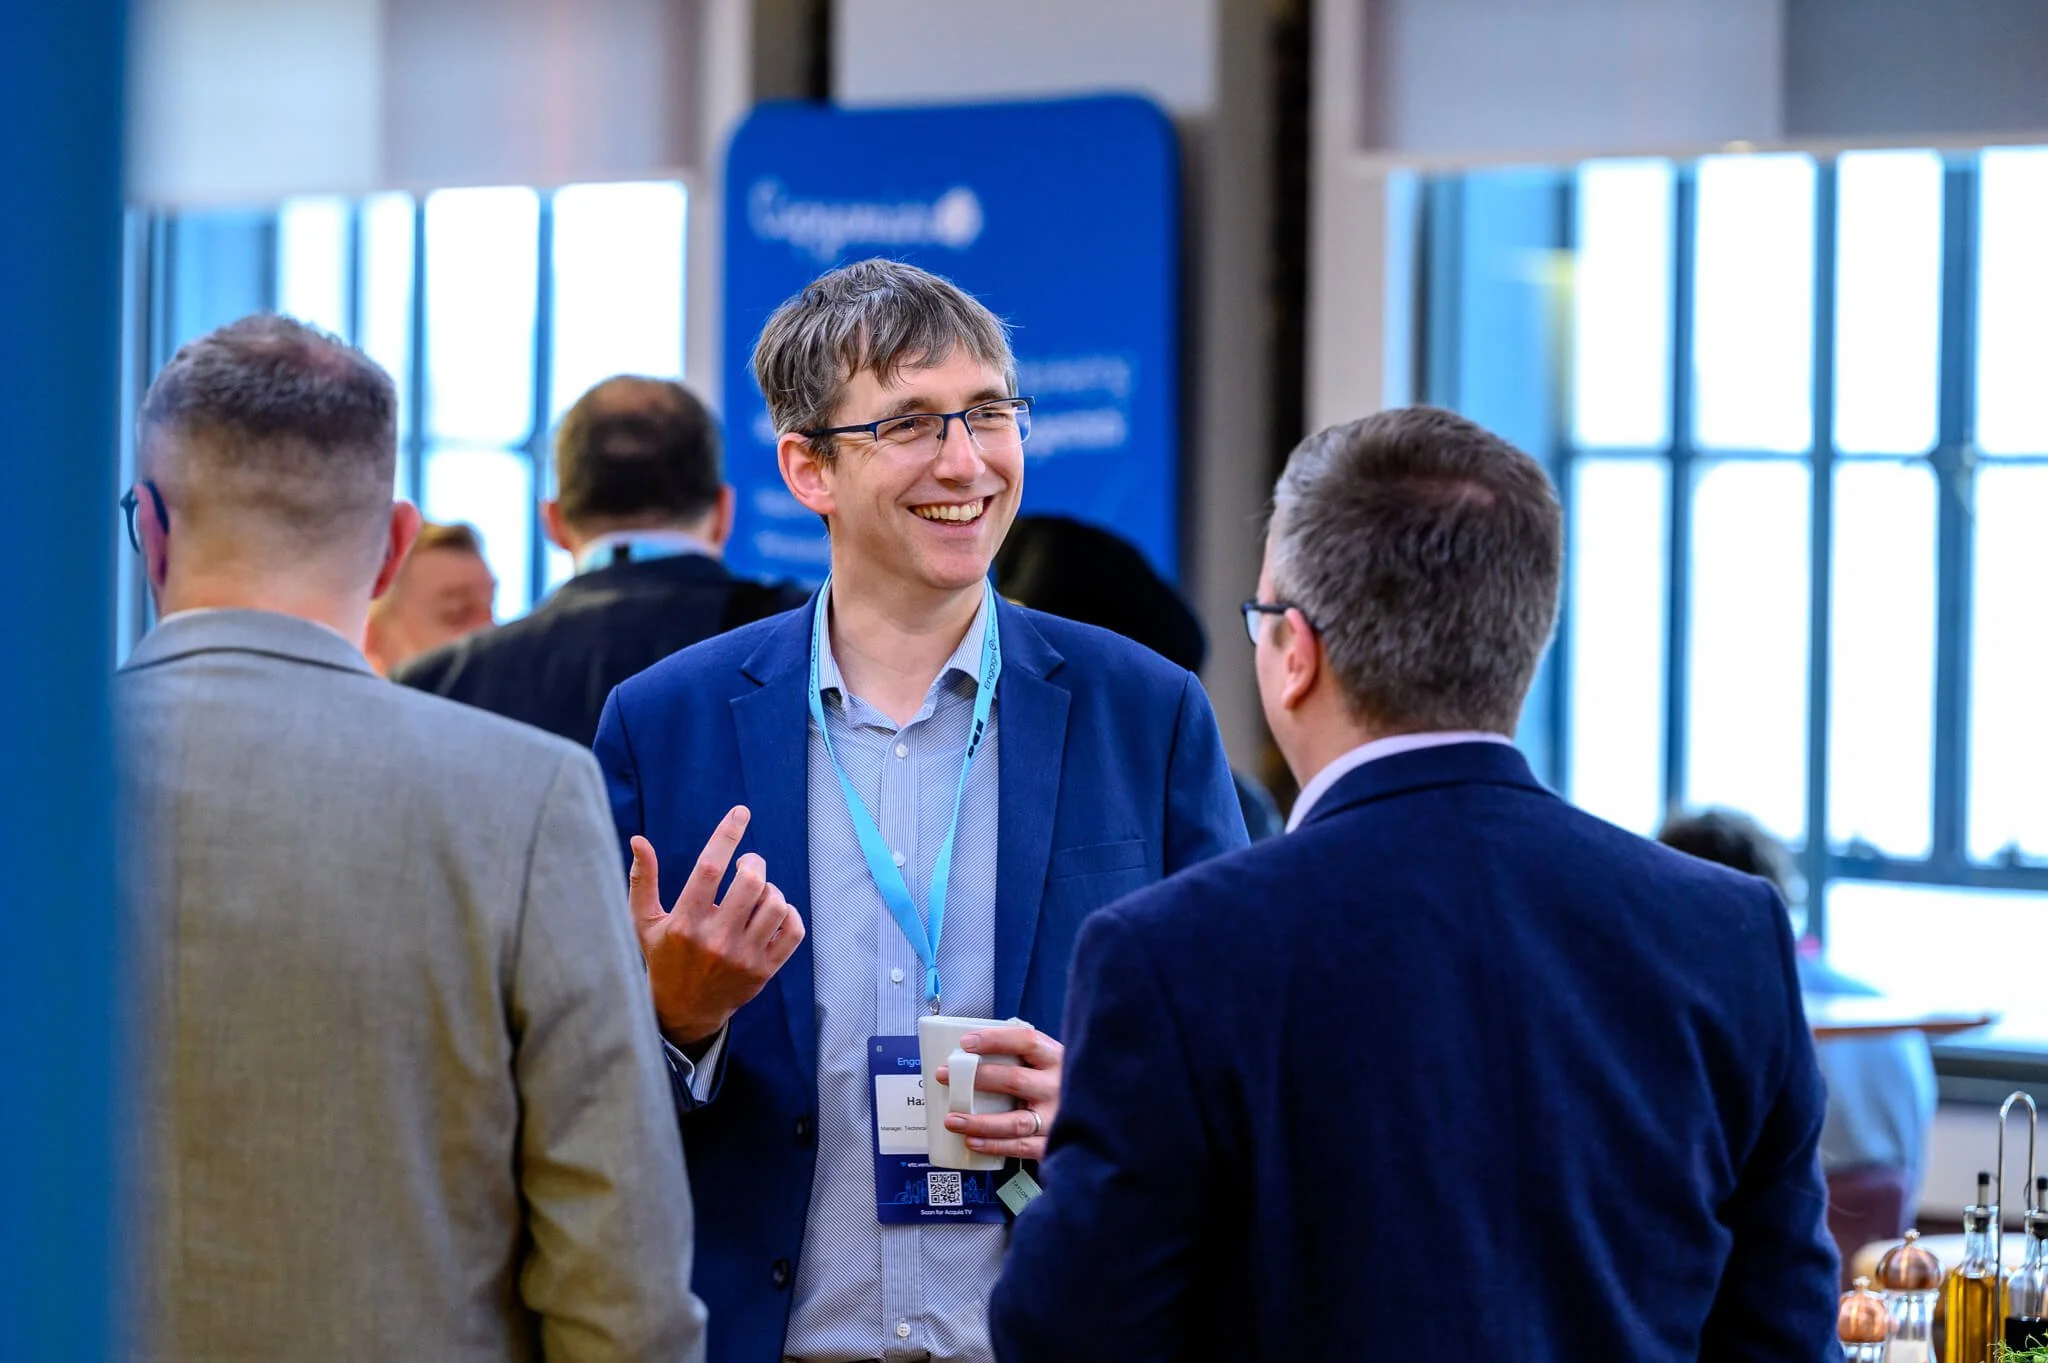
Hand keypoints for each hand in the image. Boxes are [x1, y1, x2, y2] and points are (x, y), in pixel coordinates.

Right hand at [628, 807, 804, 1050]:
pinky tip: (772, 913)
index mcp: (685, 923)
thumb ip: (643, 881)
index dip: (727, 834)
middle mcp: (716, 940)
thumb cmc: (663, 958)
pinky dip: (789, 914)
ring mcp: (743, 957)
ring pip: (776, 904)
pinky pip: (793, 930)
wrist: (685, 1012)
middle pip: (751, 882)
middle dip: (753, 863)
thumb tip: (638, 840)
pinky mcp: (764, 971)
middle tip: (747, 865)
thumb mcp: (644, 923)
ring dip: (771, 890)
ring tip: (756, 893)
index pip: (709, 867)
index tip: (740, 812)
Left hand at [936, 1025, 1064, 1161]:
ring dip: (980, 1121)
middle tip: (945, 1076)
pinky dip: (994, 1146)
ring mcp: (1057, 1118)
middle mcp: (1059, 1087)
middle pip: (1015, 1080)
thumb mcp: (1050, 1063)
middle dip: (976, 1078)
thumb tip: (973, 1050)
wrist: (1096, 1115)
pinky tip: (973, 1142)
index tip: (966, 1043)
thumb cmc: (1059, 1084)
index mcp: (1057, 1059)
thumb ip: (1024, 1055)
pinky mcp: (1053, 1143)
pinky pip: (1021, 1147)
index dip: (995, 1040)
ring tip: (953, 1119)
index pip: (1026, 1041)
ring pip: (1015, 1121)